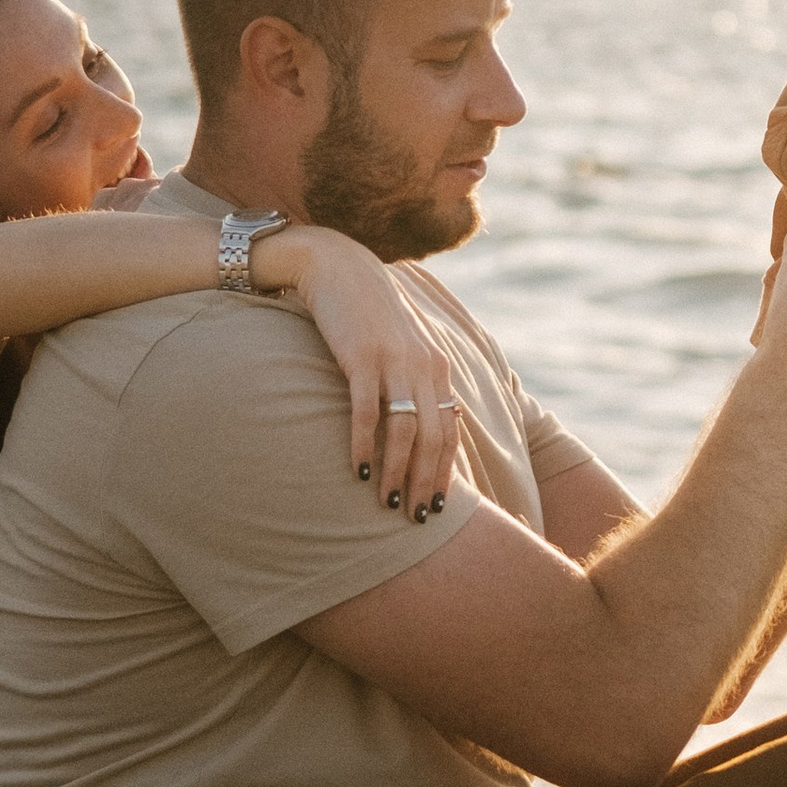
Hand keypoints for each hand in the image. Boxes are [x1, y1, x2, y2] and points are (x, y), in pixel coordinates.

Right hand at [283, 230, 460, 514]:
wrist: (337, 266)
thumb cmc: (366, 315)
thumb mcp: (401, 348)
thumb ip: (414, 383)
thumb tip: (419, 427)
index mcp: (437, 368)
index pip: (450, 430)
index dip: (445, 472)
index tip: (437, 507)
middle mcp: (424, 366)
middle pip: (433, 437)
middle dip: (425, 482)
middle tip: (415, 519)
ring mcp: (394, 361)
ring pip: (405, 430)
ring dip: (396, 472)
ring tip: (387, 504)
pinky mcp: (362, 356)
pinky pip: (366, 410)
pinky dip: (364, 444)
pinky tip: (356, 471)